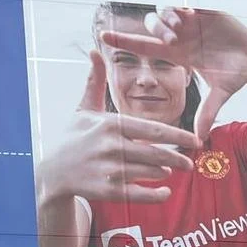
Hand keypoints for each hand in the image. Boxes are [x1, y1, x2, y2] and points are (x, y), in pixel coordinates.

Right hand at [36, 51, 197, 207]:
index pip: (154, 131)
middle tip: (191, 162)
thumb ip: (96, 81)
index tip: (195, 140)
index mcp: (112, 125)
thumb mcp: (83, 109)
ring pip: (149, 173)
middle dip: (178, 158)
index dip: (178, 136)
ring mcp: (109, 170)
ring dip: (164, 173)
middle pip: (156, 154)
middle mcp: (112, 147)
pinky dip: (155, 195)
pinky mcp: (105, 191)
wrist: (51, 172)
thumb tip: (94, 51)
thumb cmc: (71, 138)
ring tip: (170, 171)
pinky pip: (138, 194)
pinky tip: (165, 193)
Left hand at [99, 6, 246, 145]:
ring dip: (167, 18)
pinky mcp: (204, 11)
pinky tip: (188, 15)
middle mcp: (179, 37)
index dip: (123, 41)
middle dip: (156, 30)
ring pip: (164, 12)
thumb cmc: (236, 76)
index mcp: (176, 55)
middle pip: (151, 26)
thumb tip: (198, 138)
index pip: (144, 46)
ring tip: (179, 27)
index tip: (103, 36)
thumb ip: (207, 112)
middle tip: (171, 39)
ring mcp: (191, 23)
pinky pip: (183, 2)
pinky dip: (180, 7)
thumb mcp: (221, 93)